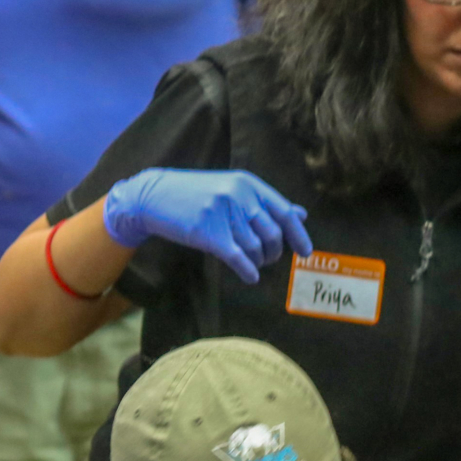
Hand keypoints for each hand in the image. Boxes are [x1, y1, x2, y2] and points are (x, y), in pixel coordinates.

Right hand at [103, 168, 312, 283]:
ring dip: (259, 261)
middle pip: (272, 235)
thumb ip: (268, 203)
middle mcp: (238, 196)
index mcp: (249, 184)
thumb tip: (301, 214)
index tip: (306, 253)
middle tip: (268, 258)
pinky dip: (248, 271)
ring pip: (255, 248)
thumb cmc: (200, 195)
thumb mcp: (235, 190)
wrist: (154, 196)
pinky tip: (250, 276)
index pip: (284, 213)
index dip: (298, 235)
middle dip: (274, 252)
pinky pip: (238, 258)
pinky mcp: (207, 233)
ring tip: (253, 261)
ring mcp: (222, 213)